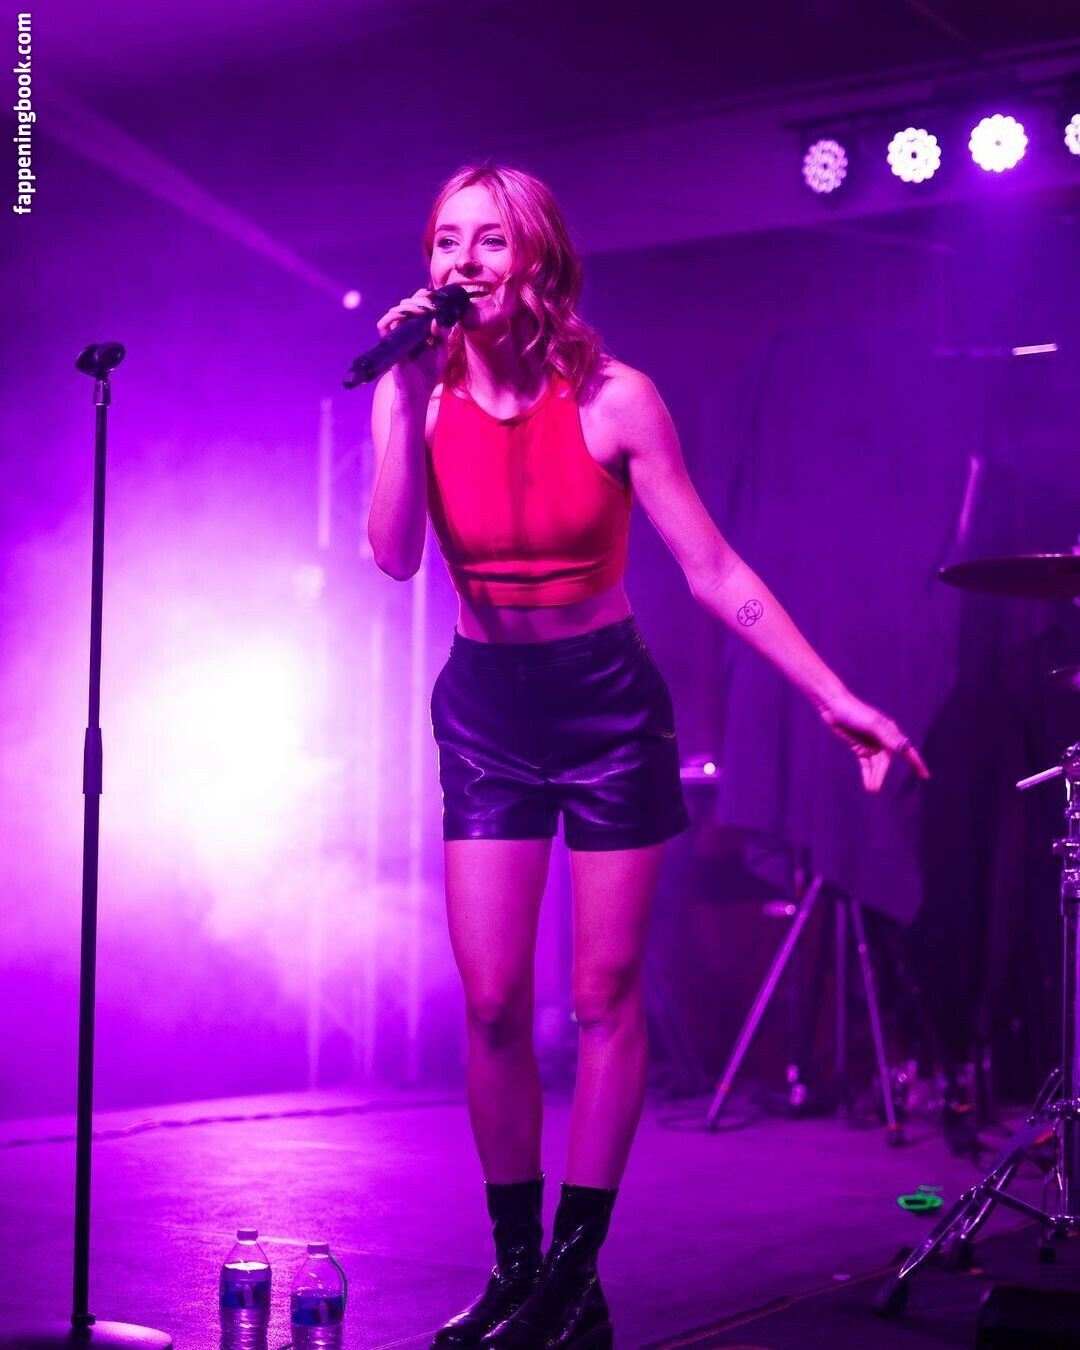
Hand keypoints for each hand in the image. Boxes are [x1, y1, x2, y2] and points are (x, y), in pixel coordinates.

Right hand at [375, 287, 449, 403]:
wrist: (419, 392)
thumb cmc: (429, 373)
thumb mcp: (441, 350)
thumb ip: (442, 334)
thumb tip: (437, 319)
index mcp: (418, 330)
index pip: (416, 307)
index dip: (422, 297)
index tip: (433, 295)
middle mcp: (406, 330)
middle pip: (406, 305)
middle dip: (418, 300)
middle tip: (430, 305)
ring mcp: (397, 337)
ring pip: (395, 311)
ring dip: (408, 306)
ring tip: (422, 310)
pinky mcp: (390, 345)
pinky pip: (383, 326)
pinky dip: (391, 316)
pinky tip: (404, 315)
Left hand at [817, 690, 929, 793]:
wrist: (834, 706)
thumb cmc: (854, 712)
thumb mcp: (872, 724)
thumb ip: (887, 736)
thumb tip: (903, 748)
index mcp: (890, 731)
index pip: (906, 750)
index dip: (916, 763)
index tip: (925, 776)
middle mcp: (883, 739)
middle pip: (886, 762)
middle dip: (881, 775)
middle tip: (874, 788)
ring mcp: (871, 744)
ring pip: (876, 765)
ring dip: (874, 777)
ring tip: (871, 789)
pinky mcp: (860, 747)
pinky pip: (866, 764)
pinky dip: (867, 774)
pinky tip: (868, 784)